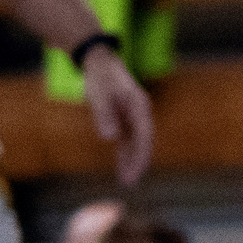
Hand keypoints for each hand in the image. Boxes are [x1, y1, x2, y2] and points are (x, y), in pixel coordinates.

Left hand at [79, 46, 153, 185]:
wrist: (98, 60)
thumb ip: (104, 114)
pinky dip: (124, 152)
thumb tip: (109, 138)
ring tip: (126, 180)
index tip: (135, 171)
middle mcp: (140, 114)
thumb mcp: (100, 92)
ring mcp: (133, 117)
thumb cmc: (100, 74)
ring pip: (135, 143)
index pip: (144, 136)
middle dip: (136, 163)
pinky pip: (127, 139)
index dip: (141, 155)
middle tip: (129, 182)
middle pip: (142, 143)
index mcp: (140, 107)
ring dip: (131, 161)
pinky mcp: (124, 118)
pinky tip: (121, 165)